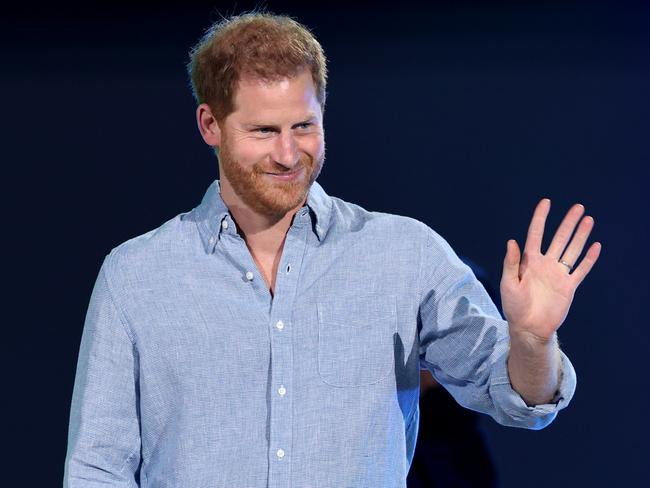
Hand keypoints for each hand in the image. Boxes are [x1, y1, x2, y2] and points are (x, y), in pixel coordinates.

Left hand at [500, 199, 600, 341]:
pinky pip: (580, 270)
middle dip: (568, 223)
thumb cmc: (514, 306)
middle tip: (578, 207)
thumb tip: (512, 241)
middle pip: (559, 238)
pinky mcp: (568, 286)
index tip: (546, 203)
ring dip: (580, 235)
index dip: (540, 218)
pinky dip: (589, 259)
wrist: (529, 328)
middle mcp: (545, 264)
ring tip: (588, 220)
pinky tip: (596, 246)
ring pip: (572, 250)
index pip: (536, 234)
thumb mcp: (508, 284)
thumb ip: (511, 263)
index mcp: (529, 261)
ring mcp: (558, 274)